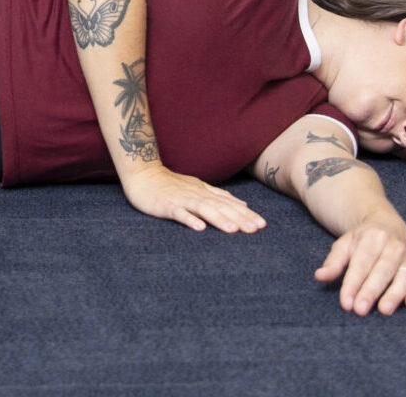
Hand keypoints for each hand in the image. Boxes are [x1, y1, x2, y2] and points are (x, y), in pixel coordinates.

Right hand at [123, 164, 265, 232]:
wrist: (142, 174)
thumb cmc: (170, 184)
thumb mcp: (197, 187)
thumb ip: (219, 196)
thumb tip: (243, 204)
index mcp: (204, 192)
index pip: (229, 204)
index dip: (246, 214)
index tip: (262, 225)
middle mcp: (196, 195)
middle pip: (221, 207)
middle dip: (239, 218)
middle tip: (256, 229)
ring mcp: (181, 199)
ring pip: (203, 209)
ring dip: (219, 219)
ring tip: (234, 230)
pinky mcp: (166, 205)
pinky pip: (179, 213)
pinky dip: (189, 220)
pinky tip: (199, 229)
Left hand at [315, 219, 405, 314]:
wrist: (389, 226)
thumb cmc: (363, 241)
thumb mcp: (345, 245)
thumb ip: (333, 262)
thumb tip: (320, 276)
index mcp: (373, 238)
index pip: (361, 264)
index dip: (352, 284)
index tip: (346, 303)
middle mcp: (393, 247)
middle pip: (381, 272)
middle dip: (370, 292)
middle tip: (360, 310)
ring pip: (402, 278)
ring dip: (394, 295)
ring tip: (384, 311)